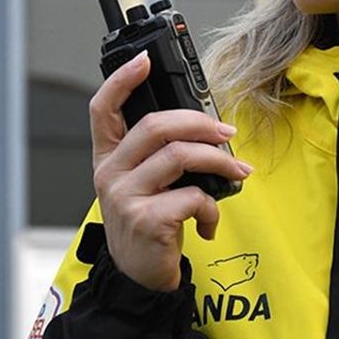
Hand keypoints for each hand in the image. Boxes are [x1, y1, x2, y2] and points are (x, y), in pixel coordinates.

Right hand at [89, 52, 253, 291]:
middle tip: (227, 134)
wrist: (139, 278)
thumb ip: (161, 156)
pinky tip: (208, 222)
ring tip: (236, 172)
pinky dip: (212, 207)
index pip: (103, 109)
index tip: (145, 60)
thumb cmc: (148, 224)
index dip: (122, 80)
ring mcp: (125, 196)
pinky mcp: (146, 220)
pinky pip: (192, 197)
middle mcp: (111, 173)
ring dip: (218, 161)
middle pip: (155, 125)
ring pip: (180, 156)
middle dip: (200, 123)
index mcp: (109, 158)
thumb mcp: (145, 185)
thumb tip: (208, 130)